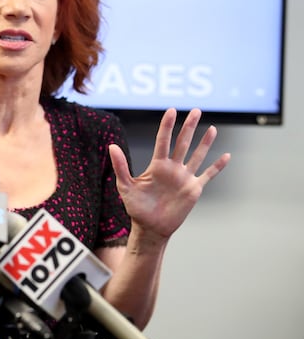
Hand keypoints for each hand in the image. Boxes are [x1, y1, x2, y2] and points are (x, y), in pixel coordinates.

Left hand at [109, 108, 229, 240]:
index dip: (167, 126)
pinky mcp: (193, 189)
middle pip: (183, 143)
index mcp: (157, 165)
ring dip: (205, 142)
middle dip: (189, 127)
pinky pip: (208, 175)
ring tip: (212, 128)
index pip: (163, 141)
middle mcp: (172, 168)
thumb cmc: (136, 207)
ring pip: (197, 155)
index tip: (172, 111)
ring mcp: (184, 177)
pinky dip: (217, 166)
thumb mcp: (125, 186)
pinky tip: (226, 155)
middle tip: (196, 110)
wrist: (150, 227)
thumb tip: (112, 146)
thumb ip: (120, 166)